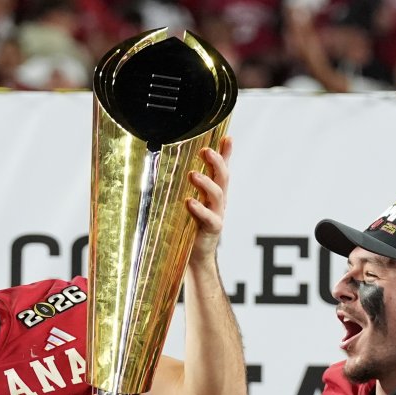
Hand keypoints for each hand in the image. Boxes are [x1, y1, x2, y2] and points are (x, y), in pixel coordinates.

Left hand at [187, 135, 231, 264]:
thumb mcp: (188, 202)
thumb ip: (183, 189)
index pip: (221, 169)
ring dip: (206, 183)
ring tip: (193, 175)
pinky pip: (209, 218)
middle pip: (223, 177)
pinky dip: (200, 209)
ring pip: (218, 195)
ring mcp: (217, 214)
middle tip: (206, 151)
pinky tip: (190, 202)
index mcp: (214, 193)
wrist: (195, 256)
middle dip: (217, 162)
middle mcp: (218, 201)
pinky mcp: (212, 229)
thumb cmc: (190, 227)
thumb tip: (168, 169)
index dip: (226, 153)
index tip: (227, 137)